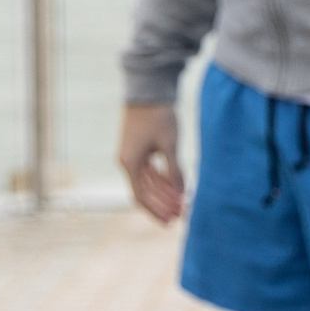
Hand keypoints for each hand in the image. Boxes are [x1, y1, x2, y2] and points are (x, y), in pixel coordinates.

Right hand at [119, 103, 185, 222]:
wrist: (148, 90)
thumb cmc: (158, 116)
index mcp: (129, 163)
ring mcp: (133, 155)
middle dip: (163, 204)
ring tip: (182, 203)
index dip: (156, 210)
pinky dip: (163, 179)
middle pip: (144, 191)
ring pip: (148, 181)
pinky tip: (177, 186)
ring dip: (164, 193)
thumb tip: (181, 193)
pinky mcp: (140, 148)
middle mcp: (127, 161)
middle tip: (182, 214)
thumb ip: (174, 169)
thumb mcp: (169, 143)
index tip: (171, 221)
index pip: (141, 196)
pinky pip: (150, 170)